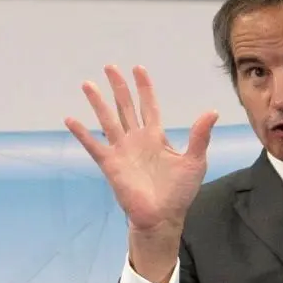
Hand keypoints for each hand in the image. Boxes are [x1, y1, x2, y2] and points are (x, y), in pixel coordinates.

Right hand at [64, 65, 218, 233]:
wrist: (162, 216)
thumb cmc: (179, 191)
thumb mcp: (194, 161)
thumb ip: (199, 136)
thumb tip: (212, 111)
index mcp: (156, 137)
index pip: (149, 106)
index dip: (144, 88)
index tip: (138, 69)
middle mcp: (136, 139)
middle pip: (125, 107)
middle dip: (118, 87)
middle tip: (109, 66)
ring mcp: (122, 151)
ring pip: (108, 120)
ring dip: (98, 103)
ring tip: (87, 84)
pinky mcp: (110, 164)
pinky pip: (93, 145)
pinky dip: (82, 133)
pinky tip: (70, 119)